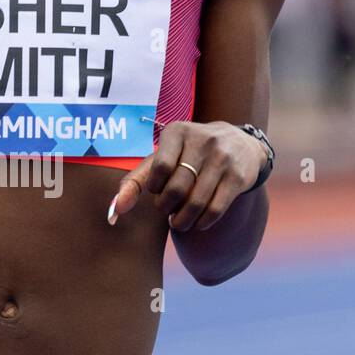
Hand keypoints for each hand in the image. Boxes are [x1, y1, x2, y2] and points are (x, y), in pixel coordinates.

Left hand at [107, 120, 266, 230]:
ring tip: (179, 222)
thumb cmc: (189, 155)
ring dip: (183, 220)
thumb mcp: (163, 159)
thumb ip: (135, 182)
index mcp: (178, 132)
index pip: (160, 168)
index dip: (155, 188)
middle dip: (167, 208)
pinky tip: (198, 222)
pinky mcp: (238, 176)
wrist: (240, 144)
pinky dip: (202, 222)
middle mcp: (202, 140)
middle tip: (167, 210)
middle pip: (177, 189)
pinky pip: (215, 209)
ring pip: (196, 202)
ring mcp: (222, 158)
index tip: (157, 190)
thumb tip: (114, 212)